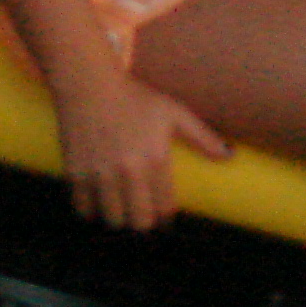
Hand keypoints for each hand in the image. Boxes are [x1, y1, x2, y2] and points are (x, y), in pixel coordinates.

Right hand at [52, 67, 233, 231]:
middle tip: (141, 211)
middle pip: (138, 221)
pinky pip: (83, 209)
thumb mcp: (173, 112)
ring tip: (121, 206)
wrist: (89, 85)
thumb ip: (202, 137)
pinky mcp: (75, 172)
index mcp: (155, 158)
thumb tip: (230, 156)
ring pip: (112, 219)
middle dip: (143, 220)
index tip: (162, 212)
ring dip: (118, 217)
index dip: (164, 215)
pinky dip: (90, 210)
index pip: (164, 208)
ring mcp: (99, 174)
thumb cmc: (135, 99)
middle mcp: (128, 170)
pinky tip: (97, 200)